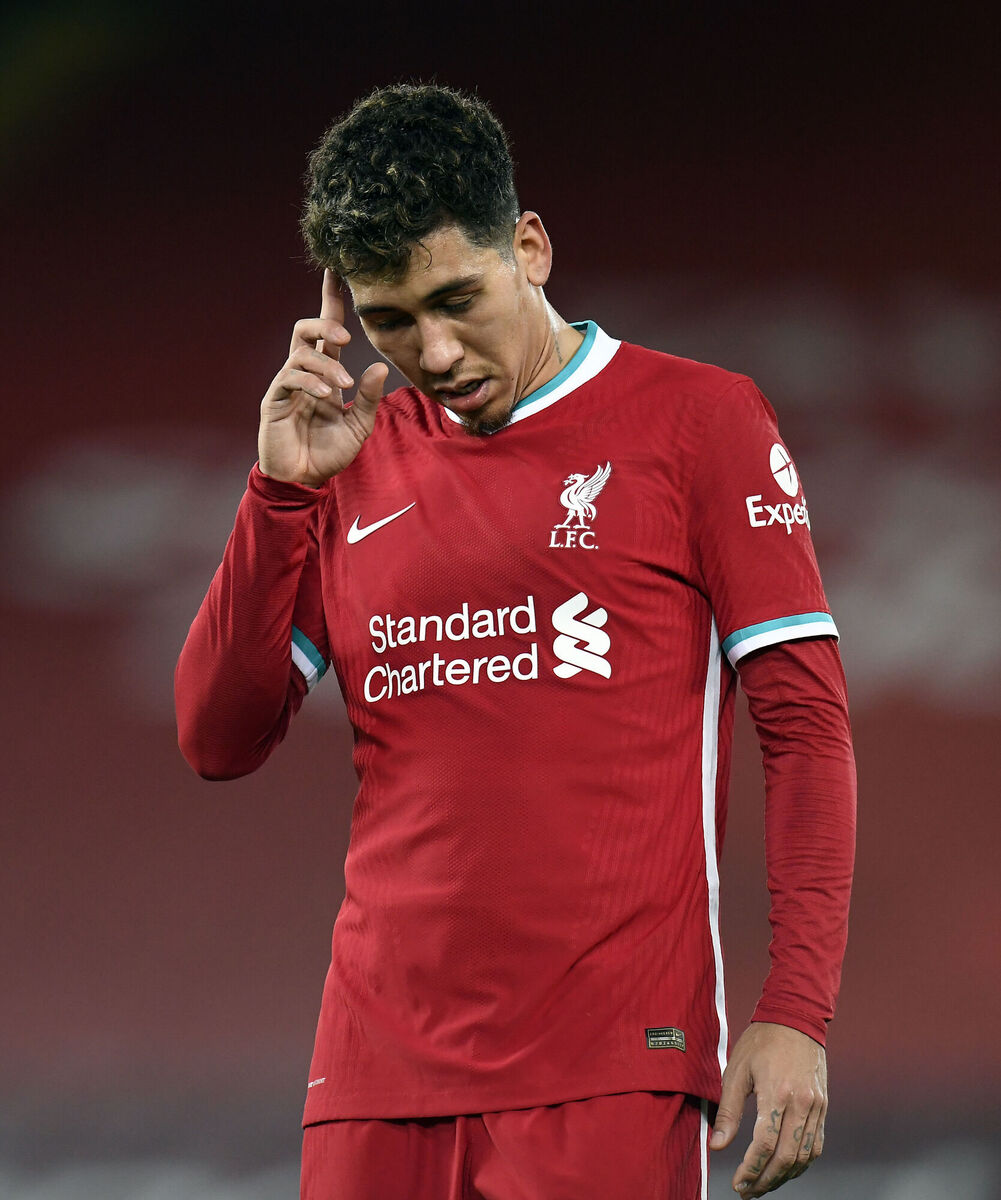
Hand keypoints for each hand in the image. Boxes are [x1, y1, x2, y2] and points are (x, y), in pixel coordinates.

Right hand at [258, 269, 388, 485]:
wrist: (304, 479)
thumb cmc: (329, 451)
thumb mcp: (360, 425)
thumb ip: (370, 397)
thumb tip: (378, 366)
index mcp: (325, 373)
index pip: (327, 330)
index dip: (330, 300)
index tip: (336, 272)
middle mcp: (304, 373)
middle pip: (305, 329)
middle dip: (324, 324)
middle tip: (346, 338)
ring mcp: (288, 385)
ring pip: (300, 353)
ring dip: (326, 366)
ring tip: (344, 387)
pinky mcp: (274, 400)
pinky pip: (290, 378)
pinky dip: (310, 382)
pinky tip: (325, 396)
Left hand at [709, 1022, 826, 1195]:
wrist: (795, 1018)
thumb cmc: (761, 1041)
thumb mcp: (736, 1070)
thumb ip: (728, 1110)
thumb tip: (717, 1145)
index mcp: (777, 1093)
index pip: (765, 1145)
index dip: (750, 1169)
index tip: (737, 1183)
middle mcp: (802, 1103)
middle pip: (786, 1157)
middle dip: (765, 1180)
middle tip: (747, 1191)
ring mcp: (817, 1106)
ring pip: (804, 1157)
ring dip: (784, 1177)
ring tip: (764, 1184)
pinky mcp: (823, 1106)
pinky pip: (816, 1145)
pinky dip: (801, 1163)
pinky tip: (785, 1168)